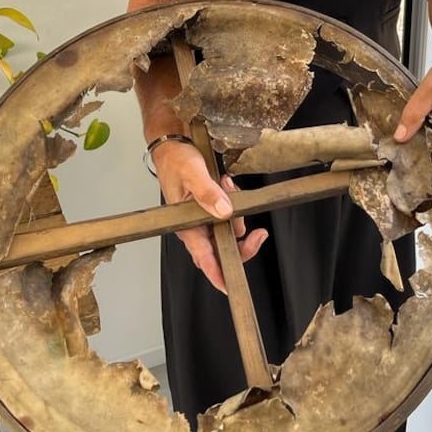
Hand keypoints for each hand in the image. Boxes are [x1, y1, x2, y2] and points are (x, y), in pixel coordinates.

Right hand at [152, 140, 267, 292]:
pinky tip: (227, 185)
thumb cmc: (175, 160)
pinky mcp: (209, 208)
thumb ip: (207, 192)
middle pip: (222, 249)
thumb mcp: (192, 173)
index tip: (230, 286)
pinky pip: (228, 214)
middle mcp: (195, 226)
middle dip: (242, 242)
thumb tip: (224, 211)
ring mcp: (202, 218)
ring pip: (228, 230)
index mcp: (187, 225)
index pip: (203, 258)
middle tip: (258, 234)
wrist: (173, 145)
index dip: (217, 274)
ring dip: (236, 214)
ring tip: (228, 187)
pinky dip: (233, 202)